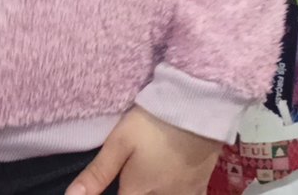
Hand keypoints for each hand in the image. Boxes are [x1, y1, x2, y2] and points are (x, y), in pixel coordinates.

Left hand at [65, 106, 222, 194]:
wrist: (194, 110)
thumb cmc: (151, 125)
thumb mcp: (119, 143)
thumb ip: (97, 173)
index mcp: (137, 192)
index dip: (108, 194)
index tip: (116, 185)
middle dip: (134, 190)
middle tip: (129, 177)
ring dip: (149, 190)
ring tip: (145, 175)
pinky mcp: (200, 187)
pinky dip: (176, 191)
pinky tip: (169, 181)